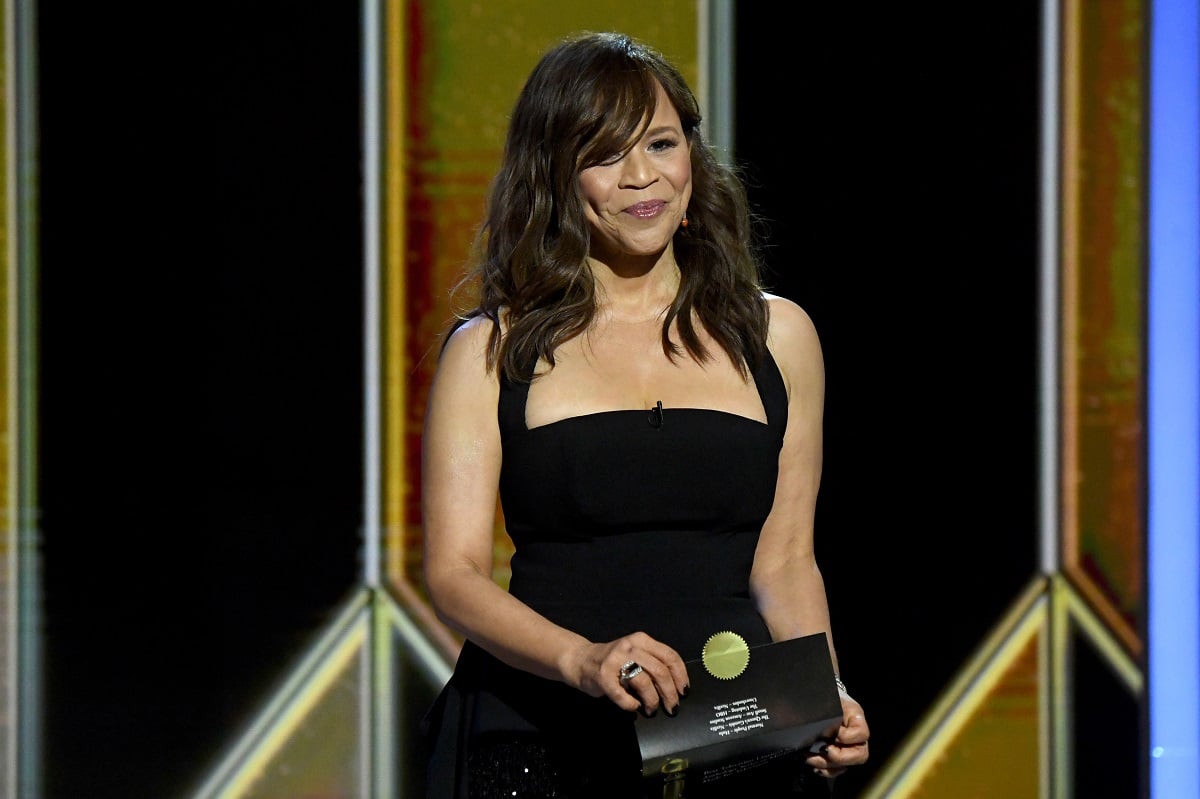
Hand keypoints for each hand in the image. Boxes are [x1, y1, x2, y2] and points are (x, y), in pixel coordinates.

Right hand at [570, 631, 689, 716]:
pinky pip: (623, 696)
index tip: (684, 691)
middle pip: (660, 671)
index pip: (669, 656)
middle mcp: (629, 647)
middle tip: (672, 706)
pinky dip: (632, 705)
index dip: (680, 676)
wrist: (580, 660)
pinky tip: (634, 707)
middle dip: (670, 693)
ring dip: (652, 701)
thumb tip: (676, 685)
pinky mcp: (603, 677)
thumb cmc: (613, 660)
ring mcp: (615, 661)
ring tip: (651, 709)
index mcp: (641, 640)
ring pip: (644, 682)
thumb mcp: (635, 653)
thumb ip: (653, 662)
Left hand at [806, 692, 869, 776]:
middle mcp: (857, 735)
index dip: (847, 737)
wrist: (820, 697)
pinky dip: (826, 771)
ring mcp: (849, 747)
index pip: (861, 733)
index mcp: (856, 717)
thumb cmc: (826, 695)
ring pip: (847, 765)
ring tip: (810, 758)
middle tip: (823, 750)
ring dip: (828, 766)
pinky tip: (815, 766)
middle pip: (860, 755)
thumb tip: (817, 721)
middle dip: (840, 757)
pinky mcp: (839, 755)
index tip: (832, 733)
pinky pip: (838, 770)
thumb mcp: (829, 697)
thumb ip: (827, 707)